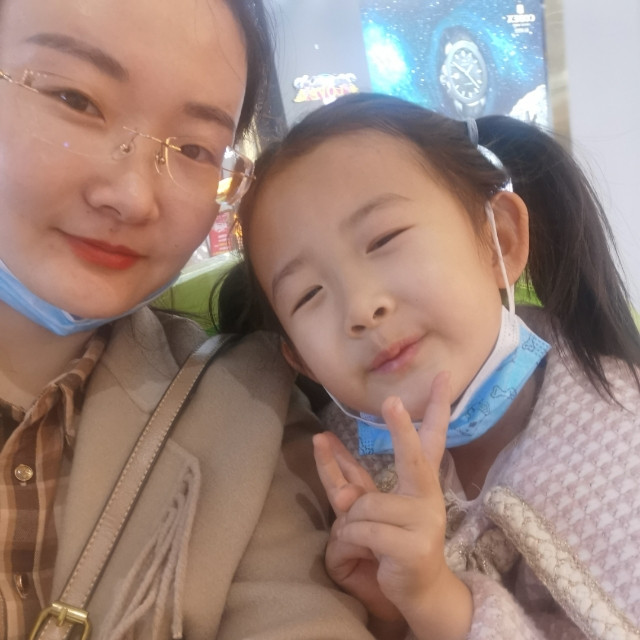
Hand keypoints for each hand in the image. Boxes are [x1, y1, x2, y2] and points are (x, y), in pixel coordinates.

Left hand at [316, 372, 472, 638]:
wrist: (419, 593)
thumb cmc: (392, 547)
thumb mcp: (369, 509)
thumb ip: (351, 481)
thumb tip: (326, 449)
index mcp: (420, 484)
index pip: (429, 441)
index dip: (436, 409)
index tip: (440, 379)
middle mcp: (427, 496)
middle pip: (413, 458)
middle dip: (401, 429)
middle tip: (393, 402)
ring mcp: (423, 522)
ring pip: (363, 506)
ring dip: (349, 526)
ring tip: (364, 544)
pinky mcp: (413, 546)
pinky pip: (361, 530)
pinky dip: (349, 542)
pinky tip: (367, 555)